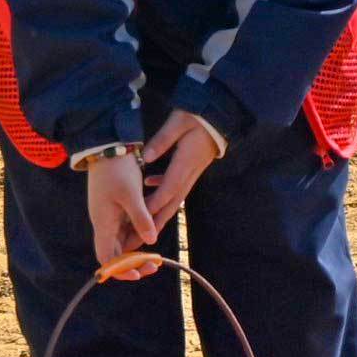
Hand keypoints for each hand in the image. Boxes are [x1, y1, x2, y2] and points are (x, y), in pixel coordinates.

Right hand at [83, 151, 159, 263]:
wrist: (107, 145)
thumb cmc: (116, 169)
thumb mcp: (131, 194)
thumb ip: (140, 219)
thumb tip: (151, 242)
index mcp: (103, 223)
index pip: (106, 257)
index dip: (120, 270)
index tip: (137, 274)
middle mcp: (104, 222)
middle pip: (115, 253)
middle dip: (133, 263)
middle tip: (154, 266)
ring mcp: (109, 215)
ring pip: (123, 241)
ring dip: (138, 249)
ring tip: (156, 255)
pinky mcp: (116, 207)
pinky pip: (126, 228)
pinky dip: (138, 234)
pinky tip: (151, 234)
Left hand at [140, 110, 225, 226]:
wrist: (219, 117)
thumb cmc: (198, 117)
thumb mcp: (178, 122)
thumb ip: (162, 140)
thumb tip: (145, 157)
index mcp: (184, 164)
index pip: (166, 190)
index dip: (152, 206)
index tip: (137, 219)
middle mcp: (188, 174)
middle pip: (170, 205)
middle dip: (154, 223)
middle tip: (139, 240)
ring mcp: (191, 174)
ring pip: (173, 201)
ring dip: (157, 215)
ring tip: (141, 227)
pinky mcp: (190, 170)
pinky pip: (175, 188)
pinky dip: (161, 193)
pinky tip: (148, 186)